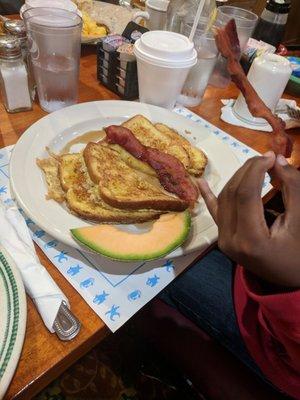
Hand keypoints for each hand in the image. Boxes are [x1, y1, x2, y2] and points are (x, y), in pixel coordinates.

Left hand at [198, 152, 299, 286]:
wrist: (288, 280)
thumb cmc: (298, 254)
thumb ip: (292, 188)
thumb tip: (276, 159)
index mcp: (250, 239)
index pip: (245, 193)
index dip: (256, 170)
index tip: (270, 156)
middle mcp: (230, 240)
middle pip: (232, 193)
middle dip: (248, 170)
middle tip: (266, 158)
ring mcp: (223, 240)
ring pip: (224, 199)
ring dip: (237, 178)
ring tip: (255, 165)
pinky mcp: (222, 239)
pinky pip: (215, 213)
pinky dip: (209, 196)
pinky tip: (200, 182)